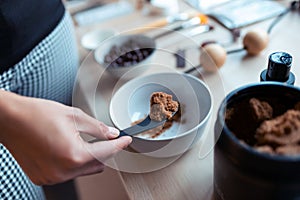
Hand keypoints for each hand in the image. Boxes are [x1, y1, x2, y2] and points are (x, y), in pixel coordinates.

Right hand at [0, 90, 131, 184]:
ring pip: (83, 170)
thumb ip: (97, 128)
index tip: (126, 141)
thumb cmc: (37, 114)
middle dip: (105, 152)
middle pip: (97, 165)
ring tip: (81, 141)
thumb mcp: (74, 116)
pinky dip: (73, 163)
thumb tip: (112, 134)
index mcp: (74, 154)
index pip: (107, 152)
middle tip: (107, 139)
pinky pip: (68, 173)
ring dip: (89, 158)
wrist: (11, 119)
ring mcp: (53, 177)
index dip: (120, 145)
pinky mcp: (44, 177)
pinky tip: (67, 148)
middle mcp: (63, 170)